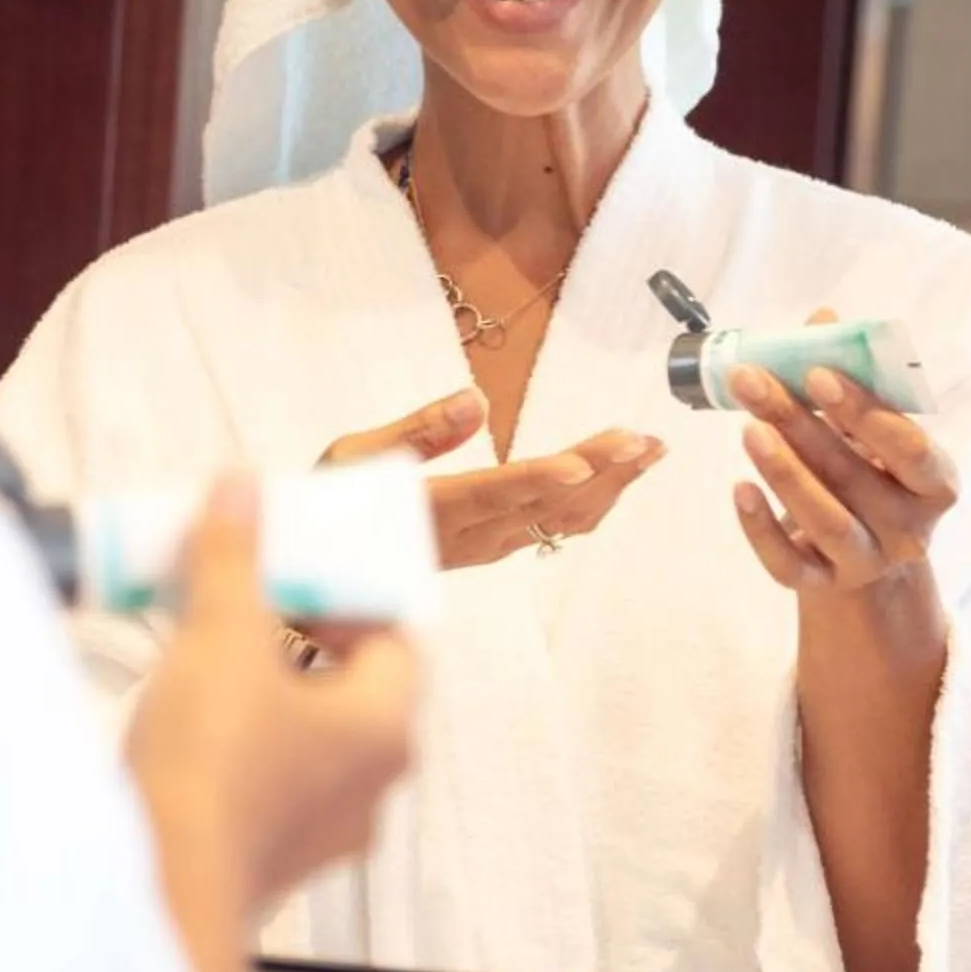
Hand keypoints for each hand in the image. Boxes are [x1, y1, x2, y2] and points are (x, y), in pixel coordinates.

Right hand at [125, 475, 417, 971]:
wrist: (165, 884)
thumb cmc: (213, 768)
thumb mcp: (221, 633)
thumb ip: (235, 555)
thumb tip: (243, 493)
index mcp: (385, 724)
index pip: (399, 637)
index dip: (352, 594)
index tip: (298, 573)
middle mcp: (372, 783)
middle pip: (353, 686)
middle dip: (302, 639)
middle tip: (248, 605)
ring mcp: (326, 829)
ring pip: (313, 736)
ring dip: (270, 693)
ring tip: (209, 659)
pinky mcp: (276, 857)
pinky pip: (275, 781)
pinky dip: (245, 745)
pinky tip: (193, 725)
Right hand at [319, 388, 664, 573]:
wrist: (321, 573)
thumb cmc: (330, 506)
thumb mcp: (353, 459)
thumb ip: (417, 432)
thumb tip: (474, 398)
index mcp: (430, 509)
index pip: (493, 491)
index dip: (541, 478)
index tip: (584, 463)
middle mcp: (467, 536)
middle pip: (543, 504)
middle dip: (599, 472)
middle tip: (645, 440)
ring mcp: (485, 547)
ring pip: (559, 520)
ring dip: (609, 486)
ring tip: (649, 451)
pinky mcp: (491, 548)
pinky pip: (552, 529)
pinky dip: (592, 504)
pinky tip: (615, 482)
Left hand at [727, 312, 960, 595]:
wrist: (865, 552)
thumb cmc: (870, 472)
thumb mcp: (870, 430)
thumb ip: (852, 377)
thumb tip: (824, 318)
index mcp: (934, 483)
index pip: (911, 449)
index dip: (865, 411)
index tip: (818, 374)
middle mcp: (910, 530)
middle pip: (855, 477)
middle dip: (800, 424)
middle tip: (752, 382)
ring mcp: (868, 562)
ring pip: (827, 523)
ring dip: (785, 474)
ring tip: (747, 428)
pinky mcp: (824, 585)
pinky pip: (791, 565)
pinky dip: (761, 530)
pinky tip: (738, 488)